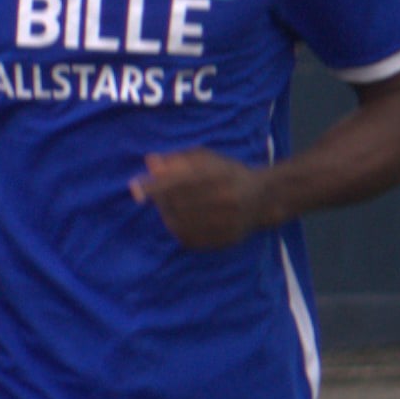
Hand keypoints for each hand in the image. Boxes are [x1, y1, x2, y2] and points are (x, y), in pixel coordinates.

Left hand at [131, 148, 271, 249]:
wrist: (264, 197)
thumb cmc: (227, 173)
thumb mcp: (206, 159)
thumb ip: (177, 159)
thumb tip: (149, 161)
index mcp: (222, 176)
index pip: (180, 181)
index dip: (154, 186)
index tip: (135, 188)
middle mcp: (227, 199)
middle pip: (178, 204)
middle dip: (160, 200)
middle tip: (153, 196)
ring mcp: (228, 222)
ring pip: (182, 224)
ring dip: (167, 216)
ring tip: (167, 208)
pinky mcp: (227, 239)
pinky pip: (193, 239)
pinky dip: (179, 231)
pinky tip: (179, 221)